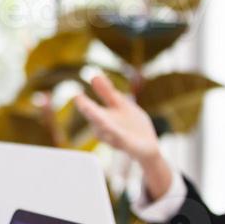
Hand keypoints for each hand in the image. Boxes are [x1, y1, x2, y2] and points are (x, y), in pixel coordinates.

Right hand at [72, 74, 172, 198]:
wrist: (148, 147)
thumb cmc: (131, 126)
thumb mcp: (120, 104)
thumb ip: (107, 92)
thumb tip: (94, 76)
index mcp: (103, 117)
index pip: (91, 108)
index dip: (83, 102)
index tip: (76, 95)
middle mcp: (105, 128)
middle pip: (95, 119)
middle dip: (88, 111)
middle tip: (81, 103)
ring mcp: (116, 138)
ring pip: (106, 131)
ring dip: (102, 123)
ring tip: (98, 116)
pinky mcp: (128, 145)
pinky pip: (122, 141)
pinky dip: (118, 137)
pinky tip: (115, 132)